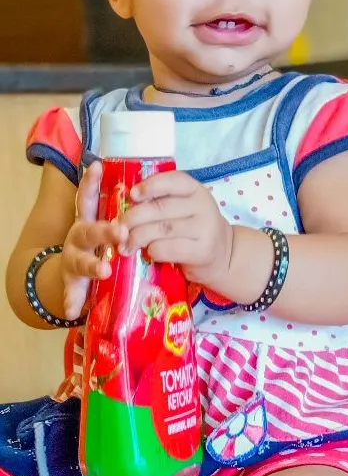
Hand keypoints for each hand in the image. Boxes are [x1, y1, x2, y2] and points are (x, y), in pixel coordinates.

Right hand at [62, 161, 127, 319]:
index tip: (97, 166)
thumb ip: (121, 213)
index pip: (90, 198)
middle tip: (121, 231)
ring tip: (105, 269)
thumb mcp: (105, 226)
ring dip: (92, 265)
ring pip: (80, 261)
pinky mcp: (71, 283)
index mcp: (89, 221)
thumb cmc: (98, 245)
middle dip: (104, 230)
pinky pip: (71, 293)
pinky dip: (71, 300)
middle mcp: (78, 237)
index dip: (91, 182)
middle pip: (89, 230)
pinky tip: (72, 309)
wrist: (72, 274)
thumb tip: (149, 190)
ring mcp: (72, 260)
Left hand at [119, 170, 232, 288]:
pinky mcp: (202, 251)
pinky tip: (149, 254)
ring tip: (126, 245)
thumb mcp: (183, 208)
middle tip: (118, 227)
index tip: (132, 195)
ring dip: (137, 237)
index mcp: (195, 190)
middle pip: (160, 208)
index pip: (172, 181)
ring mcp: (205, 228)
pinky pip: (167, 248)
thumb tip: (125, 203)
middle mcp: (202, 206)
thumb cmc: (192, 229)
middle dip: (133, 218)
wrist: (222, 255)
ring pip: (161, 229)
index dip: (149, 186)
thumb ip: (161, 201)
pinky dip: (152, 251)